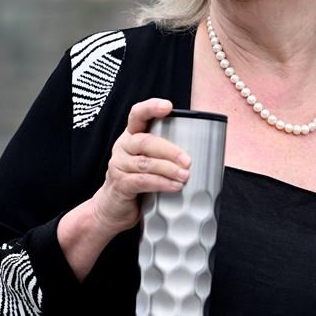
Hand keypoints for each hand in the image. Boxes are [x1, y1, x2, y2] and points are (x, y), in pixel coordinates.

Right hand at [89, 98, 190, 235]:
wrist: (113, 208)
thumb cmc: (137, 181)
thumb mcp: (149, 162)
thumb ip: (165, 154)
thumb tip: (202, 154)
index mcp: (131, 136)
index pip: (137, 115)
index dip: (151, 108)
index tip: (168, 106)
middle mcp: (123, 146)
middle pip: (146, 141)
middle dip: (170, 150)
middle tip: (188, 160)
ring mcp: (119, 165)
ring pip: (146, 163)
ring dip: (169, 169)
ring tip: (185, 176)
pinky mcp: (120, 183)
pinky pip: (143, 181)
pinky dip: (161, 183)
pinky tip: (174, 186)